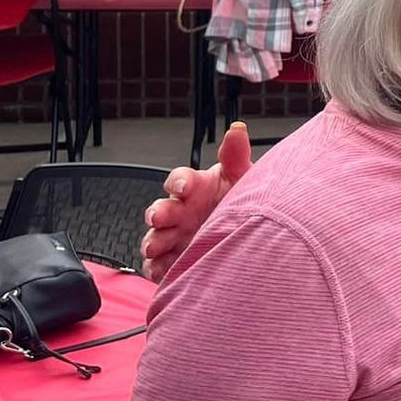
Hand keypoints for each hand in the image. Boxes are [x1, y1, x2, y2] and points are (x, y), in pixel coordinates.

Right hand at [139, 121, 251, 281]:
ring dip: (152, 242)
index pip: (180, 179)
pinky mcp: (173, 259)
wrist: (248, 230)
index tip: (183, 185)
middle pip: (161, 210)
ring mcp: (174, 236)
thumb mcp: (241, 176)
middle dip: (158, 213)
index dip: (179, 180)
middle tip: (158, 218)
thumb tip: (238, 129)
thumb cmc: (239, 198)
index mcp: (195, 188)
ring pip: (155, 238)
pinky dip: (157, 268)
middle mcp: (180, 211)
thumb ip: (236, 156)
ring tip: (154, 248)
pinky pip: (158, 265)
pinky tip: (161, 271)